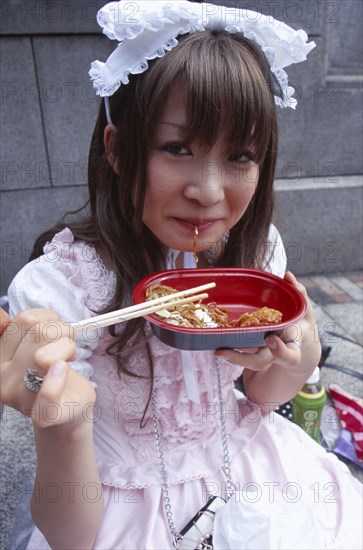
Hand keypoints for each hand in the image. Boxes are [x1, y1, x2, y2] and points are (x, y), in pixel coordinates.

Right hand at [0, 308, 94, 428]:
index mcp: (0, 357)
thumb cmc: (54, 372)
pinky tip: (63, 371)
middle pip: (39, 331)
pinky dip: (58, 379)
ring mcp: (19, 398)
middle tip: (67, 345)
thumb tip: (2, 316)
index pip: (24, 319)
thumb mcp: (34, 343)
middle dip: (63, 332)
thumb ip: (22, 327)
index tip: (51, 327)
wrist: (70, 409)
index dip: (46, 318)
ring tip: (68, 357)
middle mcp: (3, 378)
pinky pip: (47, 394)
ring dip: (69, 348)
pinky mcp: (42, 415)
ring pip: (46, 353)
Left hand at [216, 271, 319, 374]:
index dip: (281, 351)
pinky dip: (230, 352)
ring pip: (249, 362)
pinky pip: (242, 356)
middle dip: (243, 359)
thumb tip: (288, 275)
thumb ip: (298, 292)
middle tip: (225, 352)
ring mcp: (264, 355)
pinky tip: (216, 345)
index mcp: (292, 343)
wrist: (298, 342)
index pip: (291, 355)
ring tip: (218, 351)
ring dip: (233, 358)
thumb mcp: (304, 308)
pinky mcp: (254, 352)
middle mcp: (277, 353)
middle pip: (261, 361)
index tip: (270, 339)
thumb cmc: (300, 322)